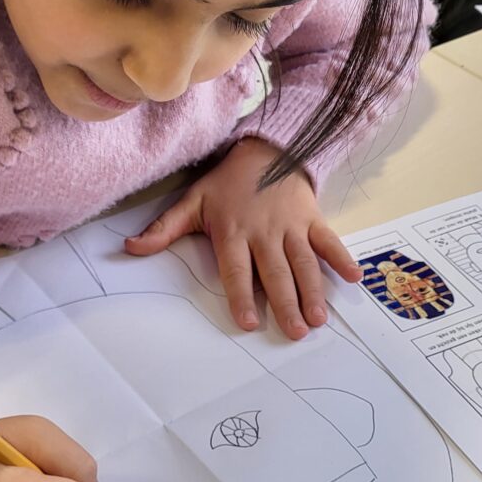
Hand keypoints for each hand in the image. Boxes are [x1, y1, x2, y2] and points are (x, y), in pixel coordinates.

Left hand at [124, 138, 362, 339]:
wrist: (265, 148)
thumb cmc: (227, 181)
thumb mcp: (193, 201)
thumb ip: (164, 229)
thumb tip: (129, 248)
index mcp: (233, 232)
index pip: (236, 270)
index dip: (241, 296)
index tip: (248, 323)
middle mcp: (264, 232)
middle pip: (275, 273)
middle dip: (286, 304)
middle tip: (295, 333)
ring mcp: (291, 225)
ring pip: (303, 263)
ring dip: (312, 291)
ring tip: (318, 319)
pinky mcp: (312, 218)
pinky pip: (328, 240)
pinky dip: (341, 257)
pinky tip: (352, 278)